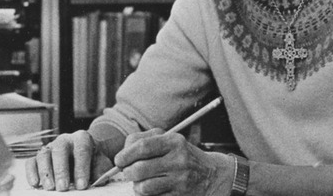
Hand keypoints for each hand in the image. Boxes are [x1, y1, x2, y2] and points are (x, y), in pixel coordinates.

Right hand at [25, 130, 112, 191]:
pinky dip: (31, 173)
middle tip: (62, 188)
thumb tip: (97, 182)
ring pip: (43, 155)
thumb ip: (100, 171)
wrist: (83, 157)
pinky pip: (31, 162)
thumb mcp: (101, 164)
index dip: (81, 168)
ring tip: (50, 188)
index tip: (82, 185)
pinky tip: (35, 184)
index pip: (82, 150)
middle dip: (61, 170)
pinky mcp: (38, 157)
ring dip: (45, 172)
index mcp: (82, 138)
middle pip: (59, 150)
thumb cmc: (92, 162)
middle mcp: (64, 140)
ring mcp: (50, 147)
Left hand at [115, 128, 233, 195]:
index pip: (142, 146)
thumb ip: (146, 141)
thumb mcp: (170, 141)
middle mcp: (179, 160)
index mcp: (174, 142)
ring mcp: (180, 180)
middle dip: (128, 172)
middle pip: (139, 169)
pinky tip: (153, 190)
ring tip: (141, 182)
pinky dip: (147, 195)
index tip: (119, 160)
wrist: (213, 175)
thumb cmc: (183, 156)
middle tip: (128, 172)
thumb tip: (123, 154)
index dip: (125, 154)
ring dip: (136, 186)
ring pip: (143, 187)